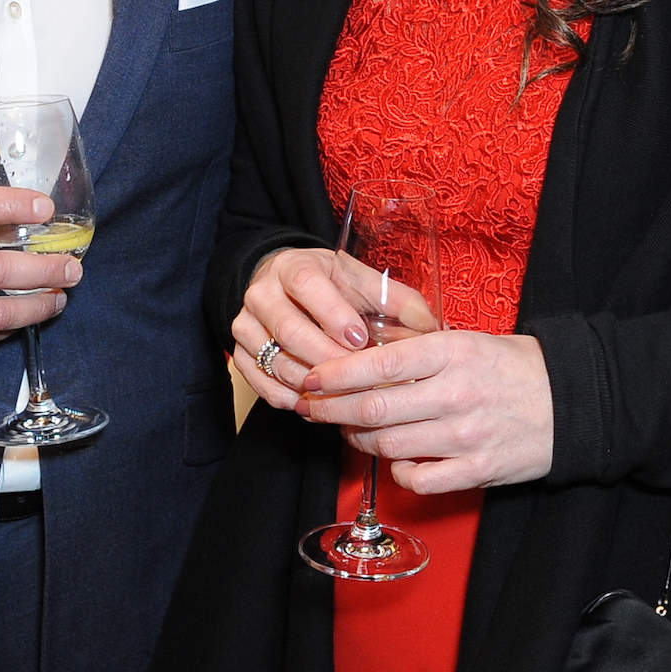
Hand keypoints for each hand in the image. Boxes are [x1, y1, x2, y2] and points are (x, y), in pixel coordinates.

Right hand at [228, 246, 440, 413]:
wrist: (282, 285)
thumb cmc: (330, 286)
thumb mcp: (360, 281)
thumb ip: (396, 299)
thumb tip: (432, 325)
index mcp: (295, 267)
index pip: (307, 286)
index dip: (333, 314)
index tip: (360, 339)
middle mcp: (263, 293)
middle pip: (288, 328)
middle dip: (324, 357)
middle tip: (354, 378)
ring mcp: (245, 323)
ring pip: (272, 358)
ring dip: (307, 381)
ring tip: (339, 397)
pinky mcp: (238, 351)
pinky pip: (257, 380)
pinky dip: (284, 396)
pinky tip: (312, 404)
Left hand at [295, 330, 554, 493]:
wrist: (574, 400)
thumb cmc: (514, 368)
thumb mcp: (467, 343)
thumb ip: (417, 351)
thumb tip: (360, 359)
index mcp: (451, 353)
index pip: (377, 364)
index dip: (335, 375)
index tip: (311, 379)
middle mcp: (455, 394)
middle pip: (372, 409)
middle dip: (331, 411)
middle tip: (312, 409)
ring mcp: (466, 436)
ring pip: (389, 445)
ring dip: (360, 440)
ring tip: (353, 430)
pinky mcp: (477, 470)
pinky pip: (418, 480)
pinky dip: (399, 472)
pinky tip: (399, 459)